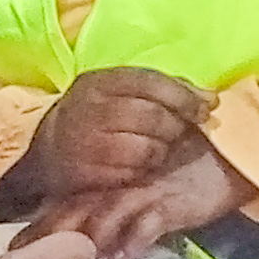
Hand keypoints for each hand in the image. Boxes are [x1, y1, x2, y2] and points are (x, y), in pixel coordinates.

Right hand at [0, 67, 215, 215]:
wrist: (48, 149)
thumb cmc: (97, 116)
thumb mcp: (119, 91)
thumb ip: (162, 89)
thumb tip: (210, 99)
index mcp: (100, 82)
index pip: (150, 82)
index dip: (184, 96)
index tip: (206, 108)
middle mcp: (90, 109)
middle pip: (152, 117)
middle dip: (176, 127)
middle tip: (181, 135)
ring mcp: (86, 143)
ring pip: (146, 149)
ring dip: (162, 152)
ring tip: (160, 152)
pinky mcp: (87, 175)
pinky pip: (131, 176)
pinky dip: (143, 173)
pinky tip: (141, 169)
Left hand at [20, 138, 257, 258]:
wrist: (234, 154)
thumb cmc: (193, 172)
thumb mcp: (151, 193)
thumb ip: (124, 214)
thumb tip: (101, 249)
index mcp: (113, 182)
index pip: (66, 201)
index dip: (38, 223)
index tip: (10, 249)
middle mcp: (122, 186)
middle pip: (75, 209)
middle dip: (47, 235)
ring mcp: (146, 193)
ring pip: (105, 216)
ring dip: (83, 240)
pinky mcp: (172, 203)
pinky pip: (148, 224)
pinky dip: (132, 242)